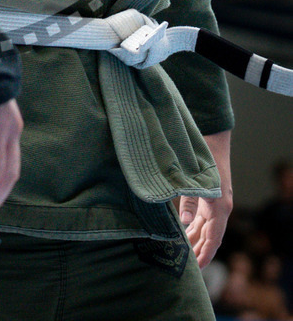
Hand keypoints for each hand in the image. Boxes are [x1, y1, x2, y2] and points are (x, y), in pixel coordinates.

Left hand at [180, 129, 232, 267]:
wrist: (213, 137)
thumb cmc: (203, 156)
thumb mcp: (193, 179)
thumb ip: (188, 200)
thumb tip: (185, 223)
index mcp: (219, 206)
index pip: (214, 237)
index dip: (206, 253)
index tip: (199, 267)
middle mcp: (220, 206)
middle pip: (210, 235)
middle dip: (200, 250)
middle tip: (187, 266)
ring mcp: (215, 201)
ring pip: (206, 227)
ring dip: (197, 239)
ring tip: (185, 253)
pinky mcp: (210, 195)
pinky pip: (203, 216)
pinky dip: (195, 226)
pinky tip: (185, 231)